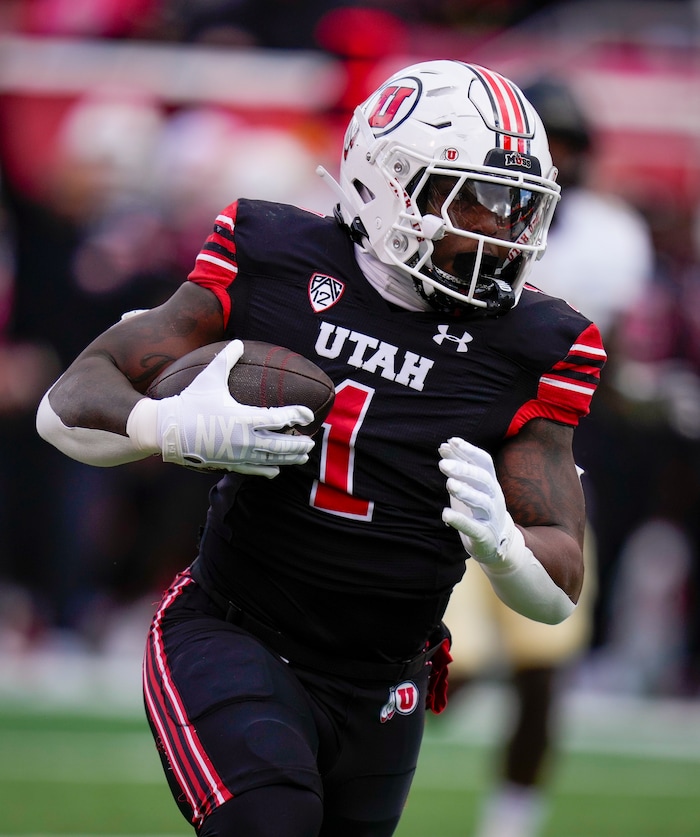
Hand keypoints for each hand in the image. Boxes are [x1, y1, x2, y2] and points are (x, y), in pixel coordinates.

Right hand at [156, 340, 314, 476]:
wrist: (169, 430)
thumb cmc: (190, 402)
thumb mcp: (210, 377)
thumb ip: (227, 358)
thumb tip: (239, 341)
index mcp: (244, 417)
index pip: (279, 418)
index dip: (296, 415)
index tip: (308, 414)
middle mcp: (245, 439)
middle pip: (280, 444)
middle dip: (298, 444)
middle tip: (311, 442)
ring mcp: (237, 454)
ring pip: (270, 459)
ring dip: (289, 458)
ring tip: (302, 456)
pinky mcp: (228, 463)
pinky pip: (253, 470)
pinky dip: (267, 471)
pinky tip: (276, 471)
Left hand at [438, 437, 514, 564]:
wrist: (496, 543)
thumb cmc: (478, 509)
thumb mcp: (470, 486)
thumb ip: (458, 467)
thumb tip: (444, 445)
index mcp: (490, 483)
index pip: (484, 462)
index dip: (469, 450)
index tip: (452, 441)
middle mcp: (493, 497)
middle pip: (482, 479)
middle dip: (463, 469)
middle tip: (442, 464)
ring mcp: (491, 516)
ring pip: (481, 501)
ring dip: (465, 491)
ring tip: (449, 484)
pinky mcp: (485, 536)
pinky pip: (474, 527)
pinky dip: (460, 521)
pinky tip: (445, 514)